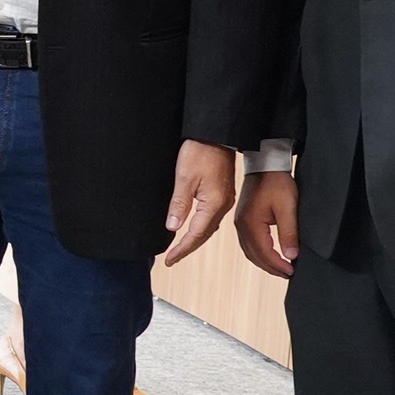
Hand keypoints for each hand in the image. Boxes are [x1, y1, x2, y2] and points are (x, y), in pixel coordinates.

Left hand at [161, 139, 236, 264]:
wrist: (216, 135)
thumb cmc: (200, 152)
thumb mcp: (184, 178)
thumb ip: (179, 204)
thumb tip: (173, 227)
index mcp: (213, 204)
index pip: (195, 234)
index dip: (181, 249)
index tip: (169, 259)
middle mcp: (222, 205)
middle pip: (204, 234)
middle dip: (187, 248)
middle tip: (171, 259)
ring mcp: (225, 200)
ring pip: (209, 227)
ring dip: (195, 239)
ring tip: (180, 248)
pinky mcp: (223, 193)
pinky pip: (211, 217)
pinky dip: (201, 227)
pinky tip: (193, 229)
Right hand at [236, 168, 298, 278]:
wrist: (265, 165)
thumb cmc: (276, 182)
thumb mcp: (287, 207)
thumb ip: (289, 233)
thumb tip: (291, 255)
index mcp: (250, 224)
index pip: (264, 253)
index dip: (279, 265)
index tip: (292, 270)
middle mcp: (241, 226)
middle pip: (255, 256)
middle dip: (271, 268)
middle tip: (288, 273)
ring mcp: (240, 223)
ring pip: (250, 251)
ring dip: (265, 262)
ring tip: (280, 268)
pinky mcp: (243, 220)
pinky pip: (249, 243)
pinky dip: (259, 253)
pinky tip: (269, 255)